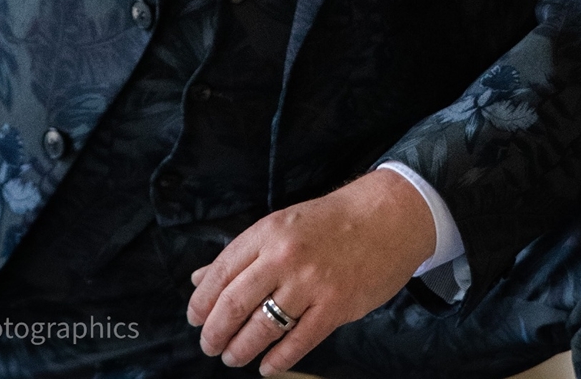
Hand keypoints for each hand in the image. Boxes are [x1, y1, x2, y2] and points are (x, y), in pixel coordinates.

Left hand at [186, 170, 434, 374]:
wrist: (386, 216)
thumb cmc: (331, 221)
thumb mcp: (282, 225)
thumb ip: (242, 253)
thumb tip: (199, 279)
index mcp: (268, 232)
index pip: (221, 271)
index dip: (202, 301)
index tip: (194, 318)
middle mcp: (284, 256)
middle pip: (235, 303)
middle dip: (215, 332)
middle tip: (209, 346)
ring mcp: (310, 283)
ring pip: (262, 327)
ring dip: (241, 349)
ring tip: (233, 357)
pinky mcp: (336, 306)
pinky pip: (298, 342)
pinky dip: (278, 360)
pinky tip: (267, 367)